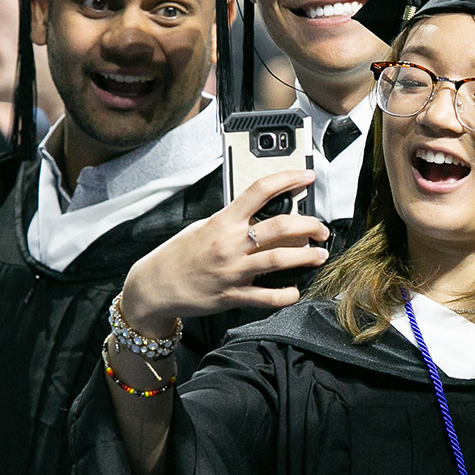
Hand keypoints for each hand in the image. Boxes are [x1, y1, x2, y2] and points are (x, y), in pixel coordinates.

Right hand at [117, 169, 330, 335]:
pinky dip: (285, 294)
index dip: (287, 179)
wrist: (153, 287)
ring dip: (306, 257)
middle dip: (309, 225)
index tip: (306, 177)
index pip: (259, 191)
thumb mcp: (200, 227)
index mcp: (222, 221)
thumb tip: (258, 214)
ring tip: (319, 255)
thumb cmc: (176, 256)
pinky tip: (294, 290)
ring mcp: (232, 271)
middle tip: (321, 229)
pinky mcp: (232, 296)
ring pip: (280, 260)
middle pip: (280, 226)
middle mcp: (229, 244)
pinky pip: (266, 297)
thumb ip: (229, 220)